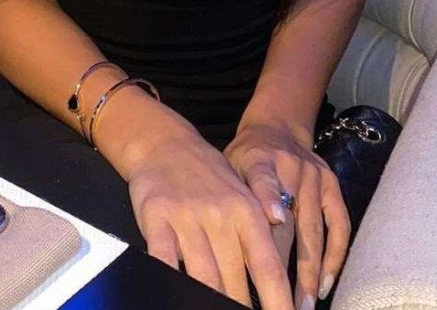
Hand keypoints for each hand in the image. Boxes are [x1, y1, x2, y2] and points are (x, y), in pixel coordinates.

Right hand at [126, 123, 294, 308]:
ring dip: (212, 303)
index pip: (268, 266)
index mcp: (247, 212)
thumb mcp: (242, 195)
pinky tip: (177, 293)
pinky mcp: (157, 218)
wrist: (166, 144)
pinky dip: (172, 280)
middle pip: (235, 280)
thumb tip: (277, 270)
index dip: (279, 301)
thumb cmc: (208, 177)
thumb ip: (259, 230)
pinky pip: (165, 259)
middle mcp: (221, 215)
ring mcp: (188, 217)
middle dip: (242, 308)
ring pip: (204, 277)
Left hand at [223, 121, 350, 309]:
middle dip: (283, 265)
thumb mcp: (229, 165)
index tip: (274, 220)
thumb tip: (215, 244)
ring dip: (309, 271)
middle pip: (290, 220)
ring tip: (303, 304)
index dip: (269, 198)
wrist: (277, 127)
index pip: (263, 178)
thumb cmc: (245, 158)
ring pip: (314, 230)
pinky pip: (339, 225)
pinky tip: (325, 283)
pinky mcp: (332, 184)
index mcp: (259, 158)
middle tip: (279, 302)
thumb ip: (228, 198)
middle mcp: (290, 166)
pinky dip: (334, 256)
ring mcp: (315, 176)